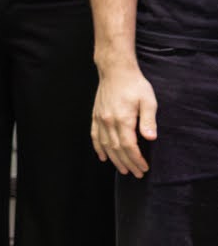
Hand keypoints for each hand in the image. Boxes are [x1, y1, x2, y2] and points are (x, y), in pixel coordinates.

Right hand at [92, 63, 159, 177]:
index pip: (129, 145)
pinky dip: (98, 148)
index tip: (144, 168)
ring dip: (114, 159)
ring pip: (105, 145)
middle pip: (117, 149)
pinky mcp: (96, 116)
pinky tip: (103, 157)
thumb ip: (148, 120)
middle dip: (127, 163)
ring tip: (123, 170)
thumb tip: (150, 138)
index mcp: (123, 119)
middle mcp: (109, 121)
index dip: (136, 159)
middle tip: (136, 174)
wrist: (115, 71)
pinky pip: (95, 136)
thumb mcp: (148, 100)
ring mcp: (100, 119)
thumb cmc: (134, 85)